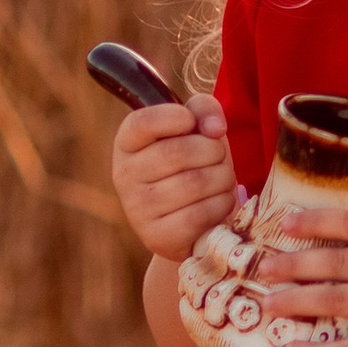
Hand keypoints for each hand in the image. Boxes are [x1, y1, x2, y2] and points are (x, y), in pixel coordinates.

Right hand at [112, 95, 236, 259]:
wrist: (190, 221)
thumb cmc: (194, 164)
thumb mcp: (196, 129)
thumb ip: (204, 109)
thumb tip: (215, 128)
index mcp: (127, 142)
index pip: (143, 122)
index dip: (176, 117)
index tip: (192, 123)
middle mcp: (124, 175)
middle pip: (179, 152)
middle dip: (214, 151)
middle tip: (219, 157)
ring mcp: (137, 209)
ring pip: (195, 184)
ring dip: (223, 178)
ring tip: (221, 179)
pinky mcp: (156, 236)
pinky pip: (200, 215)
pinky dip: (221, 205)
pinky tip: (218, 202)